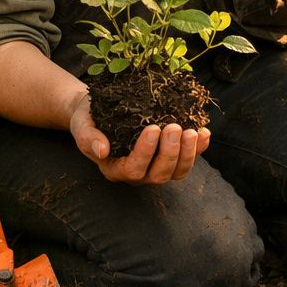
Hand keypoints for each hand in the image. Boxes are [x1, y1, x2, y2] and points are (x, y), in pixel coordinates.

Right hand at [66, 86, 208, 184]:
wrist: (99, 111)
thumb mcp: (81, 124)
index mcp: (114, 169)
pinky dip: (199, 149)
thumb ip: (87, 137)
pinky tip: (204, 132)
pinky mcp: (170, 157)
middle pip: (159, 174)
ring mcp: (155, 167)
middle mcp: (137, 174)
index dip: (145, 152)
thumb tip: (102, 150)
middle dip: (170, 152)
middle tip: (174, 127)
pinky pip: (188, 160)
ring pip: (177, 172)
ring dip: (188, 154)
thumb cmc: (89, 118)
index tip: (153, 128)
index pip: (133, 168)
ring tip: (193, 131)